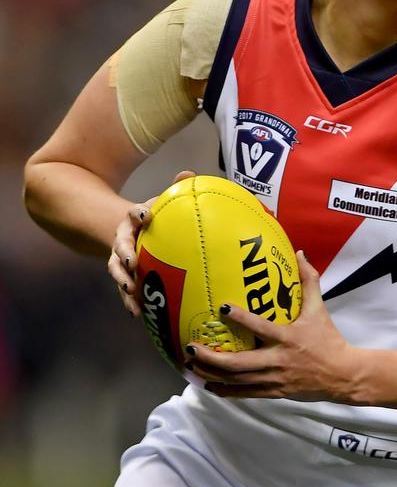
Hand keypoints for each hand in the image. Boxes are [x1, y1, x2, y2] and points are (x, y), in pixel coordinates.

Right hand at [107, 170, 195, 316]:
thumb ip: (177, 189)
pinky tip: (137, 313)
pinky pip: (124, 290)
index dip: (139, 213)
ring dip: (122, 280)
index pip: (134, 213)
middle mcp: (123, 238)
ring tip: (130, 290)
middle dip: (123, 253)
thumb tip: (189, 173)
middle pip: (119, 244)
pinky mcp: (124, 276)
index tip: (147, 216)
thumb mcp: (163, 202)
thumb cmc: (156, 217)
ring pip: (116, 269)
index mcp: (134, 218)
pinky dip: (129, 300)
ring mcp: (120, 259)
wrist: (133, 231)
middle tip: (131, 262)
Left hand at [186, 251, 362, 402]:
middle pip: (238, 363)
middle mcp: (277, 360)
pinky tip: (209, 386)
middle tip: (191, 348)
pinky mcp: (275, 392)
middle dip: (211, 357)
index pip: (260, 326)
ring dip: (212, 374)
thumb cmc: (329, 340)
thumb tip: (299, 254)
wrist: (343, 375)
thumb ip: (308, 281)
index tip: (221, 308)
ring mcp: (274, 379)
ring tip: (192, 365)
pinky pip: (245, 393)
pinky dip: (225, 390)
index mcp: (288, 337)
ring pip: (237, 380)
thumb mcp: (319, 309)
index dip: (240, 318)